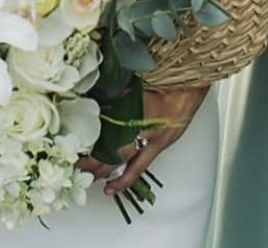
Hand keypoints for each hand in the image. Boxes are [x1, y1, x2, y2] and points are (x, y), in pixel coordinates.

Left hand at [78, 85, 209, 195]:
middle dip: (95, 162)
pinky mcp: (160, 146)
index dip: (92, 144)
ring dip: (108, 172)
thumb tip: (96, 95)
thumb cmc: (167, 79)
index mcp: (136, 112)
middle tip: (79, 166)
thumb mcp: (136, 83)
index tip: (77, 149)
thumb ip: (116, 93)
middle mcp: (145, 131)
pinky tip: (114, 187)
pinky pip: (140, 168)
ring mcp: (154, 142)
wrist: (190, 85)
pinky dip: (126, 178)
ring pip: (126, 164)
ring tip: (91, 178)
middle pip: (115, 152)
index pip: (107, 134)